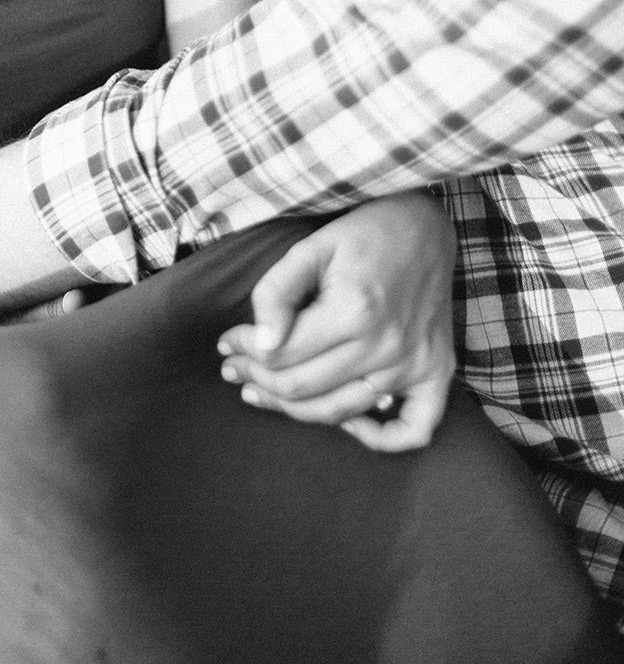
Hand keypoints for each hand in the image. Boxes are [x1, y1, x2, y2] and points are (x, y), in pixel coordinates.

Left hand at [217, 192, 456, 451]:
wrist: (427, 225)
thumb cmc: (365, 233)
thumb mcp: (312, 247)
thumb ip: (277, 291)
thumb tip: (259, 342)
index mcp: (353, 311)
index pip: (281, 354)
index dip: (244, 352)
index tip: (227, 343)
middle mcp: (386, 346)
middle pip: (303, 388)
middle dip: (257, 380)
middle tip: (234, 369)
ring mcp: (414, 365)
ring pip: (339, 411)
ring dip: (293, 410)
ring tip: (261, 393)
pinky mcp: (437, 371)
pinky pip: (413, 429)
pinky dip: (380, 438)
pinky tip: (348, 424)